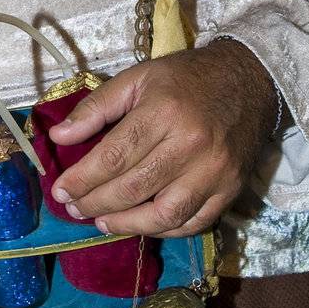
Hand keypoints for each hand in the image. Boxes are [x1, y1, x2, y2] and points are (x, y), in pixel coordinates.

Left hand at [49, 39, 278, 237]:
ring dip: (127, 224)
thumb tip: (59, 136)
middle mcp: (190, 145)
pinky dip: (163, 230)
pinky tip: (140, 223)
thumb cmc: (186, 77)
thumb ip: (96, 107)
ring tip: (101, 222)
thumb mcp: (137, 78)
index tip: (60, 191)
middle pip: (133, 188)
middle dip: (96, 203)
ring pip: (163, 215)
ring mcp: (214, 172)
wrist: (249, 79)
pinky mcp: (230, 190)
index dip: (82, 179)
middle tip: (74, 208)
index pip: (113, 156)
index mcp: (163, 112)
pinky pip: (193, 223)